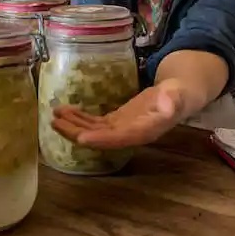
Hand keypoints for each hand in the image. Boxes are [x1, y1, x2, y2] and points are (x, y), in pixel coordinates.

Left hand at [50, 83, 187, 148]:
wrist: (179, 96)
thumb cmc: (180, 95)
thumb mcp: (178, 96)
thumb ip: (173, 101)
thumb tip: (169, 105)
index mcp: (143, 132)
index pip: (118, 139)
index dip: (99, 140)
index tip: (80, 138)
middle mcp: (128, 135)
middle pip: (99, 138)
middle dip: (76, 132)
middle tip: (55, 122)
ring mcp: (120, 129)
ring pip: (92, 132)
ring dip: (73, 125)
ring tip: (55, 115)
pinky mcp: (116, 122)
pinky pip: (94, 124)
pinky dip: (79, 118)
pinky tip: (66, 111)